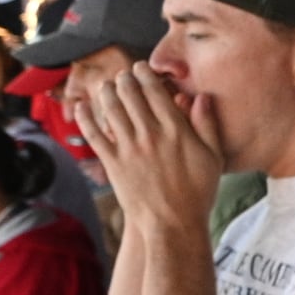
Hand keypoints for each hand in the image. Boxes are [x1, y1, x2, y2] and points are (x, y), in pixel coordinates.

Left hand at [75, 63, 225, 231]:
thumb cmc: (198, 193)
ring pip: (111, 108)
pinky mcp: (113, 164)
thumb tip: (202, 97)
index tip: (141, 68)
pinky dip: (85, 117)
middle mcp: (150, 134)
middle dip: (124, 78)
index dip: (145, 73)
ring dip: (106, 91)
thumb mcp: (213, 158)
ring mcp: (129, 148)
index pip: (154, 90)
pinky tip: (81, 106)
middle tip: (123, 75)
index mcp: (176, 129)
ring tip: (106, 86)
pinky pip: (94, 134)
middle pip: (130, 93)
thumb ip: (208, 125)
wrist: (174, 226)